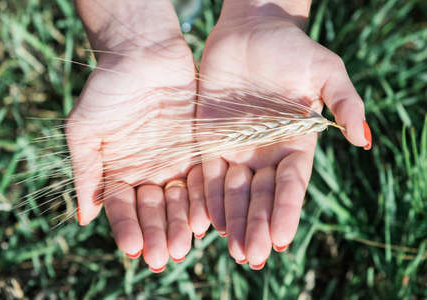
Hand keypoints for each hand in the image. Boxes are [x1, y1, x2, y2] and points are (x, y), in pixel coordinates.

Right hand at [67, 1, 209, 271]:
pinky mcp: (198, 148)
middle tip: (162, 258)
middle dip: (157, 233)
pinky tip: (204, 219)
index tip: (133, 250)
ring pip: (178, 200)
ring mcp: (173, 161)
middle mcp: (147, 171)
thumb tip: (83, 218)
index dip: (127, 228)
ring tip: (184, 247)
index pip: (122, 208)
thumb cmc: (107, 88)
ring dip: (180, 224)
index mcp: (118, 170)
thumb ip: (85, 172)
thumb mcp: (85, 130)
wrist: (142, 52)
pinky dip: (201, 198)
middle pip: (152, 210)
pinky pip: (201, 178)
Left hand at [198, 3, 371, 268]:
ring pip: (233, 191)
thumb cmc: (293, 49)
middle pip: (262, 196)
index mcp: (294, 143)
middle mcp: (264, 152)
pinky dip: (206, 196)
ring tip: (232, 249)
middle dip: (258, 226)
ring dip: (233, 220)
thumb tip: (364, 140)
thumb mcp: (327, 73)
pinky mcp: (209, 137)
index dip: (287, 212)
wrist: (251, 30)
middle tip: (254, 257)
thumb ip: (345, 104)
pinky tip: (205, 220)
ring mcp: (236, 147)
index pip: (291, 185)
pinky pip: (206, 171)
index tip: (283, 240)